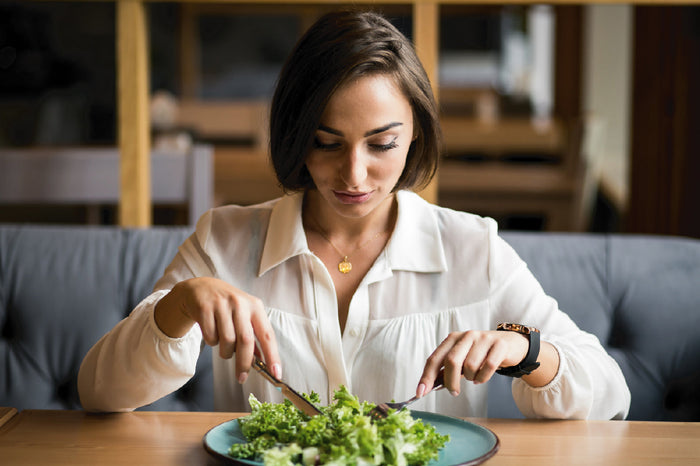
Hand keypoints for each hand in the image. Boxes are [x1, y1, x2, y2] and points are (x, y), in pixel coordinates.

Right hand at [154, 277, 280, 382]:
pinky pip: (211, 338)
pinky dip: (212, 342)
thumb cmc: (227, 306)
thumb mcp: (244, 315)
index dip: (272, 356)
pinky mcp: (205, 309)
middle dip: (244, 363)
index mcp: (255, 306)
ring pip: (227, 342)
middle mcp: (240, 304)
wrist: (200, 288)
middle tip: (241, 377)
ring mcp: (222, 305)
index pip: (267, 335)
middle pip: (246, 341)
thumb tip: (261, 361)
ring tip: (224, 345)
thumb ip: (253, 335)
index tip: (275, 374)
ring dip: (226, 352)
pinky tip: (212, 332)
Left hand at [417, 330, 528, 396]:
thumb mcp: (461, 359)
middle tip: (454, 392)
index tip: (420, 393)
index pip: (435, 359)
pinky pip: (488, 367)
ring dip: (471, 378)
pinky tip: (482, 377)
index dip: (426, 377)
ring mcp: (483, 339)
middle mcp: (466, 336)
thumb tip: (427, 387)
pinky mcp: (499, 345)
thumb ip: (445, 370)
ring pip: (471, 366)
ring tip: (474, 376)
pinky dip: (483, 378)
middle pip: (452, 361)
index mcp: (452, 339)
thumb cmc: (480, 354)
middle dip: (450, 382)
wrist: (509, 344)